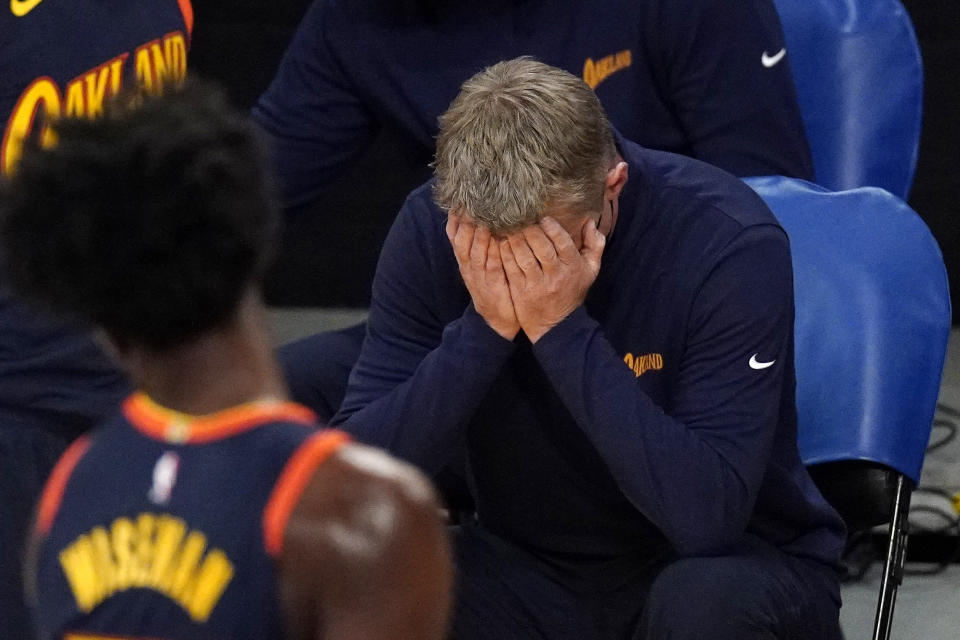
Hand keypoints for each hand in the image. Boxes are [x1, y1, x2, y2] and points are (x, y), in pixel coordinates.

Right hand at [446, 213, 519, 339]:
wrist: (497, 319)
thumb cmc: (493, 286)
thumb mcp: (482, 264)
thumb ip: (481, 243)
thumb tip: (483, 218)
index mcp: (465, 258)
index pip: (454, 234)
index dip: (454, 216)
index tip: (458, 198)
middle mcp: (468, 264)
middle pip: (461, 238)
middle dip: (464, 220)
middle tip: (469, 201)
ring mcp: (478, 274)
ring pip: (473, 250)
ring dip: (477, 233)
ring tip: (482, 216)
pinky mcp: (492, 282)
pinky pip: (490, 263)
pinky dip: (492, 249)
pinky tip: (497, 237)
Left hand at [500, 216, 604, 342]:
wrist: (555, 325)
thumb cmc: (573, 292)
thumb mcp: (590, 270)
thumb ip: (595, 245)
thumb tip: (590, 222)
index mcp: (573, 267)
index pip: (563, 243)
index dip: (553, 228)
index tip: (544, 218)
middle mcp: (555, 275)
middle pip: (542, 248)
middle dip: (531, 230)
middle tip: (522, 218)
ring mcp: (536, 284)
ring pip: (523, 256)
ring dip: (515, 239)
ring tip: (510, 227)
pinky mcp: (520, 291)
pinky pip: (511, 268)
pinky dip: (505, 253)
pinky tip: (502, 242)